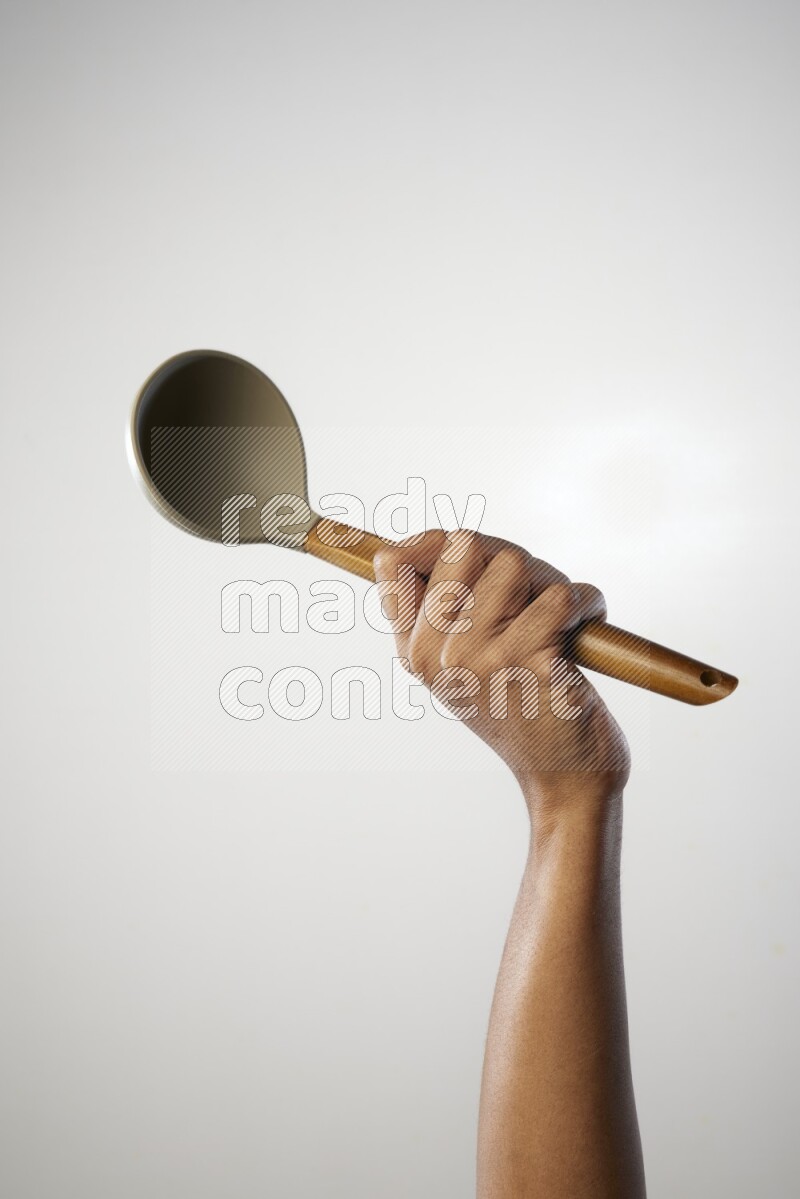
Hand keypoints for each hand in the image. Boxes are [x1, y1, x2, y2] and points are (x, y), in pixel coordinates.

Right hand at [373, 530, 629, 817]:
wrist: (565, 776)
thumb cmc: (523, 706)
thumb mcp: (464, 660)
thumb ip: (442, 603)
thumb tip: (413, 544)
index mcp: (413, 650)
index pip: (395, 561)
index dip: (441, 544)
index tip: (478, 561)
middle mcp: (436, 653)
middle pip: (465, 544)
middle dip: (511, 558)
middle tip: (534, 595)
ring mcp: (479, 659)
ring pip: (516, 563)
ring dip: (552, 582)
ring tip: (559, 622)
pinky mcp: (530, 663)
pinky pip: (562, 597)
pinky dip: (587, 604)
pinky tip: (584, 632)